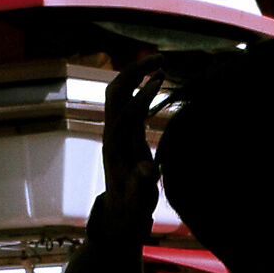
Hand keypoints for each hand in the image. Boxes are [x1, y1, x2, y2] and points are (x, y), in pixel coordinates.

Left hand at [99, 58, 166, 238]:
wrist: (121, 215)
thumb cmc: (132, 208)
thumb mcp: (139, 201)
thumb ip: (143, 185)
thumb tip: (148, 171)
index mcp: (115, 147)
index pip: (126, 111)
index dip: (142, 94)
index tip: (161, 78)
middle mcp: (111, 133)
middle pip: (115, 92)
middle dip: (134, 71)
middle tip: (159, 57)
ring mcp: (116, 130)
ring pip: (120, 92)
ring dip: (137, 74)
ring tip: (161, 62)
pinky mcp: (124, 132)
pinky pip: (130, 101)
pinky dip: (142, 85)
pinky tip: (160, 78)